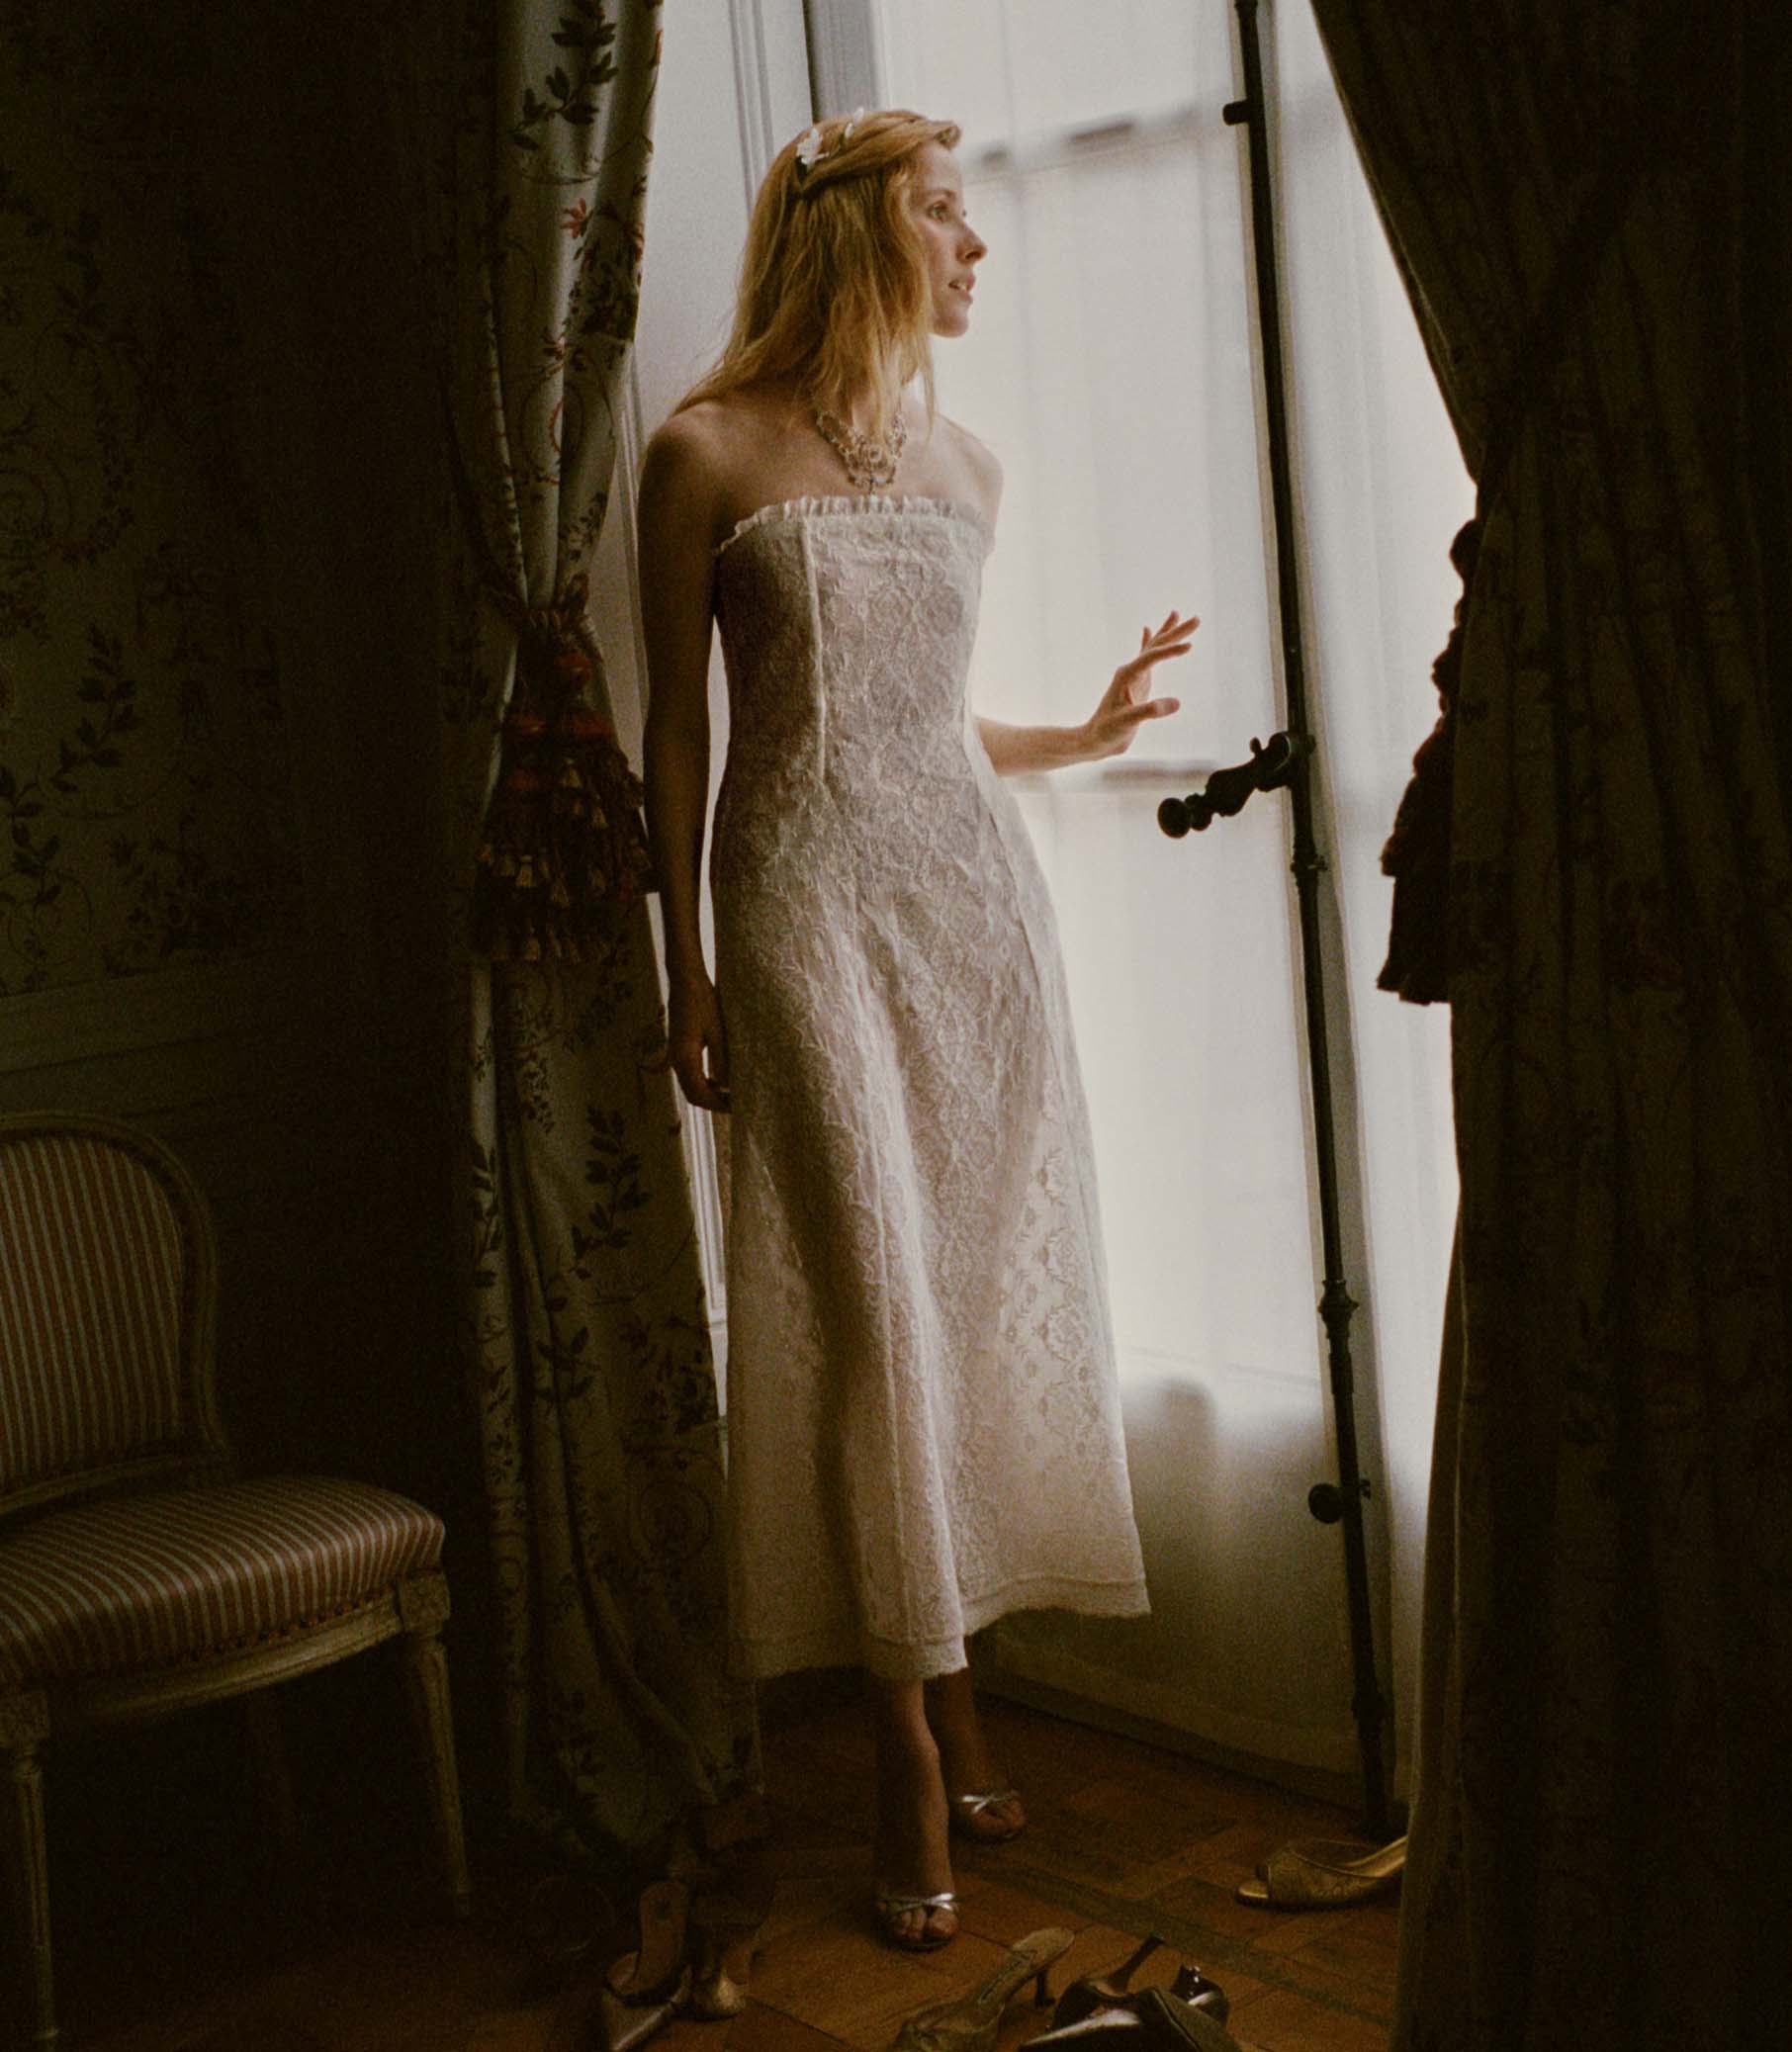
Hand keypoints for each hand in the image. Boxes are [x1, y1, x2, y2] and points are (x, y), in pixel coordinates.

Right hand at [664, 974, 730, 1112]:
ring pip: (692, 1086)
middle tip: (739, 1105)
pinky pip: (693, 1074)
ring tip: (734, 1095)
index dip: (718, 1105)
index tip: (738, 1108)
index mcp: (684, 1058)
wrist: (686, 979)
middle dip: (715, 1103)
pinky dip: (707, 1082)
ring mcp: (677, 1055)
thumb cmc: (703, 1000)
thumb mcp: (718, 1031)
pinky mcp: (681, 1049)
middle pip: (694, 1095)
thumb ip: (723, 1060)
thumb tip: (731, 1086)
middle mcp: (676, 1060)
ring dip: (711, 1094)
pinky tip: (724, 1080)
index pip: (699, 1094)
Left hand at [1081, 609, 1198, 760]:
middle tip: (1197, 619)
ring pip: (1153, 649)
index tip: (1189, 646)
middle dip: (1176, 632)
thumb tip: (1177, 702)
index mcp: (1127, 675)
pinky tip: (1147, 629)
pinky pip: (1146, 659)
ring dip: (1167, 633)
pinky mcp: (1137, 684)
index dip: (1170, 651)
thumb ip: (1150, 711)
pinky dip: (1148, 643)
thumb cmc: (1107, 731)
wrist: (1096, 740)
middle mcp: (1130, 670)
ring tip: (1176, 613)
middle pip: (1156, 645)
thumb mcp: (1128, 722)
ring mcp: (1134, 676)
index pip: (1152, 656)